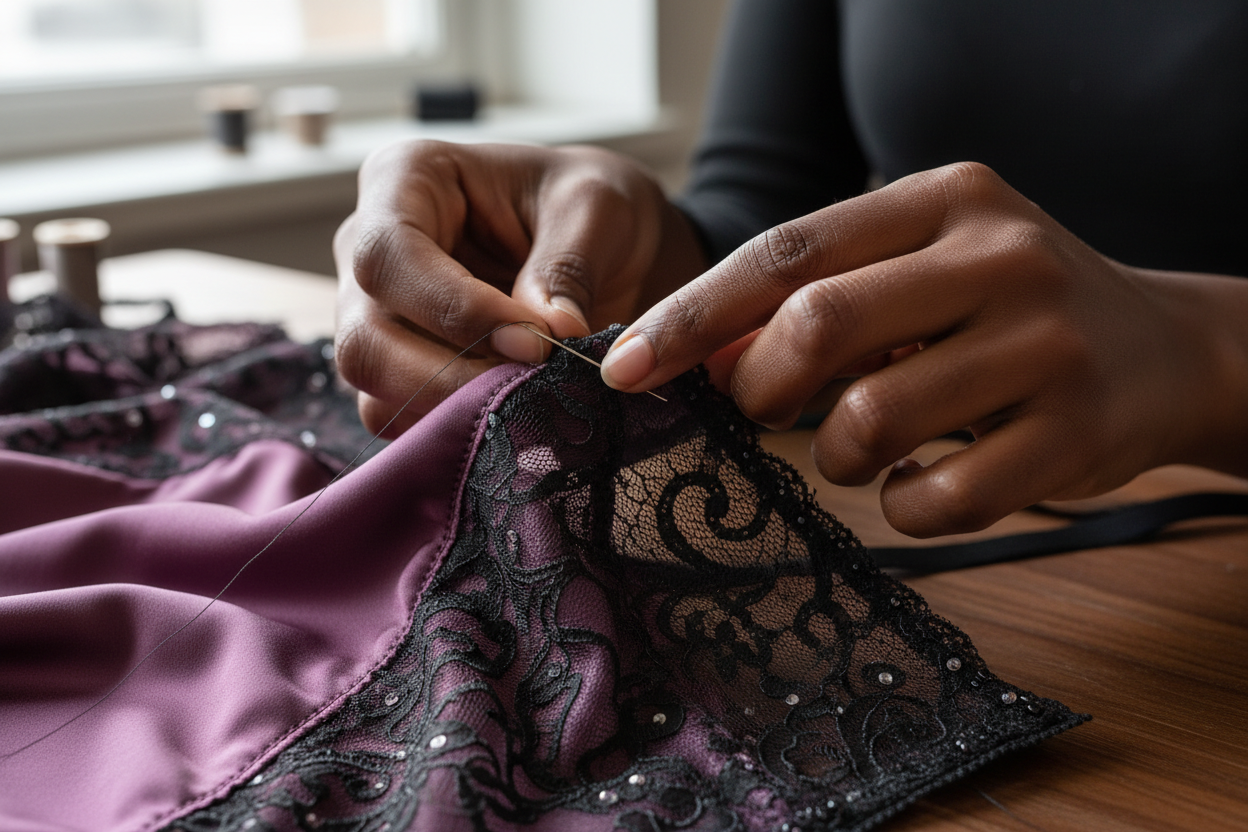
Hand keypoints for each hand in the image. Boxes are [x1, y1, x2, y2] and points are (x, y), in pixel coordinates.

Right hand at [334, 140, 705, 435]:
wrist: (604, 240)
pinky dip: (456, 428)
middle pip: (363, 337)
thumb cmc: (589, 202)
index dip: (456, 309)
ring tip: (532, 398)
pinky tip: (515, 412)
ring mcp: (373, 314)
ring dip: (455, 408)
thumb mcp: (597, 208)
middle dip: (449, 376)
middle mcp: (367, 249)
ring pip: (374, 388)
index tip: (536, 341)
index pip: (390, 255)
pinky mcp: (395, 369)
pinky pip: (398, 418)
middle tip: (535, 385)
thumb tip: (549, 336)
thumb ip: (567, 267)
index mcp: (403, 180)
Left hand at [601, 162, 1247, 536]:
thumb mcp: (919, 274)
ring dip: (837, 455)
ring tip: (865, 445)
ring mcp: (1045, 344)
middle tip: (755, 410)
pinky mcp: (1074, 433)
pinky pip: (937, 499)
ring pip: (873, 420)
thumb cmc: (1007, 311)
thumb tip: (699, 358)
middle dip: (759, 386)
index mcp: (946, 199)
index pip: (789, 250)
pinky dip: (903, 506)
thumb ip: (816, 300)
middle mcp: (1000, 256)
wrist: (1167, 350)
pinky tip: (923, 483)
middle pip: (821, 323)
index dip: (694, 315)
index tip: (622, 368)